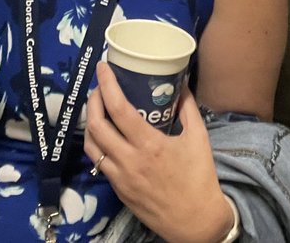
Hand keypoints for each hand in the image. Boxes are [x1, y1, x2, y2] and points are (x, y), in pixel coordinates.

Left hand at [84, 62, 234, 242]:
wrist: (196, 222)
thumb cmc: (199, 178)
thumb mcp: (199, 139)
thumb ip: (189, 109)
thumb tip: (181, 84)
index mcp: (149, 145)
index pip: (118, 109)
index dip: (107, 85)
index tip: (102, 67)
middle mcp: (129, 161)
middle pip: (96, 125)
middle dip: (93, 100)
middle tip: (100, 87)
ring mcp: (120, 177)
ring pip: (91, 146)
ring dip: (90, 123)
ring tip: (97, 109)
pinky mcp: (118, 190)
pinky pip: (99, 163)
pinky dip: (97, 144)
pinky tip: (105, 135)